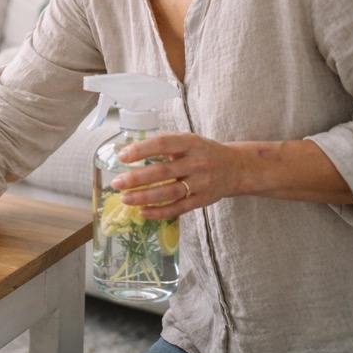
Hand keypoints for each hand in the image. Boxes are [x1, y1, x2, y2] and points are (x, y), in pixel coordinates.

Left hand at [110, 133, 242, 218]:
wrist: (236, 168)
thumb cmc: (203, 152)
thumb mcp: (187, 140)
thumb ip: (163, 142)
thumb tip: (128, 147)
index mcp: (190, 143)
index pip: (163, 144)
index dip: (141, 150)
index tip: (122, 157)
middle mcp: (197, 163)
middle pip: (163, 171)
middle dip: (137, 178)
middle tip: (117, 183)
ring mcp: (201, 183)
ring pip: (169, 192)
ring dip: (145, 197)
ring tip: (125, 198)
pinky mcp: (203, 200)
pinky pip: (179, 208)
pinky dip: (160, 212)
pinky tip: (143, 212)